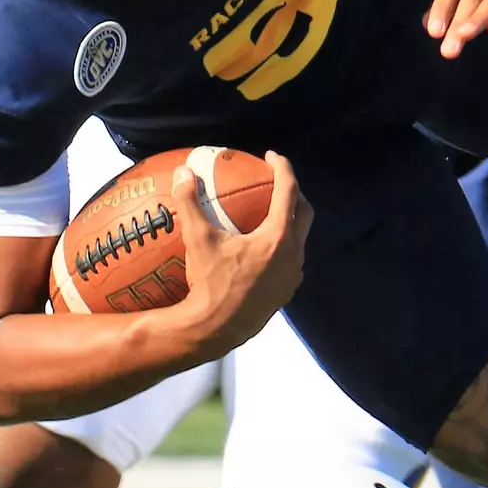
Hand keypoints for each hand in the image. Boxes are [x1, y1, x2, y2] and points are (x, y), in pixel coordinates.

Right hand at [176, 151, 312, 354]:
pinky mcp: (285, 292)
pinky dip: (283, 246)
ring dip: (291, 221)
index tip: (270, 156)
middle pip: (304, 213)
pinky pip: (291, 260)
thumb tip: (183, 172)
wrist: (216, 330)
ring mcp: (292, 276)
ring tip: (271, 213)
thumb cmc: (210, 284)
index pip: (288, 191)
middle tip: (275, 181)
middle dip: (294, 192)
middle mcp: (293, 255)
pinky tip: (262, 249)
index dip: (282, 168)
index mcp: (278, 237)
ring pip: (300, 239)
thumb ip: (190, 203)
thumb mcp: (198, 240)